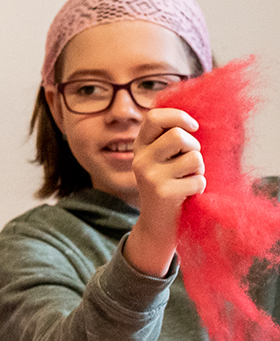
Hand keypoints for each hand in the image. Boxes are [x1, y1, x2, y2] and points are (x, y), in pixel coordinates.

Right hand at [126, 108, 205, 276]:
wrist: (158, 223)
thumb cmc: (168, 185)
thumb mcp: (161, 159)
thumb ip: (168, 139)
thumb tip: (190, 121)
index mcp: (140, 147)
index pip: (155, 118)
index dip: (178, 117)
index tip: (193, 128)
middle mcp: (140, 159)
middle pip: (178, 136)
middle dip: (194, 147)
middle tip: (190, 162)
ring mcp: (149, 176)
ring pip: (193, 157)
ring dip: (199, 169)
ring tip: (188, 178)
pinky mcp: (163, 192)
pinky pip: (198, 180)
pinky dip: (200, 186)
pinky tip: (187, 194)